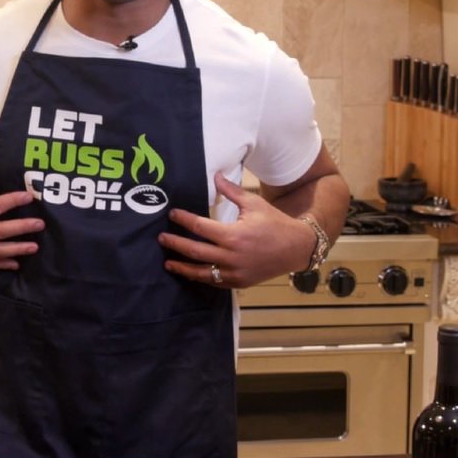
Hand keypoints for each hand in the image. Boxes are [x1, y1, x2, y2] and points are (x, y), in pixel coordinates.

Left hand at [159, 172, 308, 287]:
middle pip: (195, 251)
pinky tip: (190, 272)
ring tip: (168, 262)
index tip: (172, 215)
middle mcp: (232, 256)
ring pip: (201, 272)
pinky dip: (200, 277)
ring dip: (182, 267)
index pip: (200, 227)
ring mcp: (235, 273)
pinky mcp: (239, 282)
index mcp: (234, 235)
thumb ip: (231, 191)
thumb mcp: (254, 204)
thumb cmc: (274, 223)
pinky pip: (214, 281)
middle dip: (175, 244)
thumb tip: (215, 175)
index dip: (183, 220)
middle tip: (161, 238)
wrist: (296, 248)